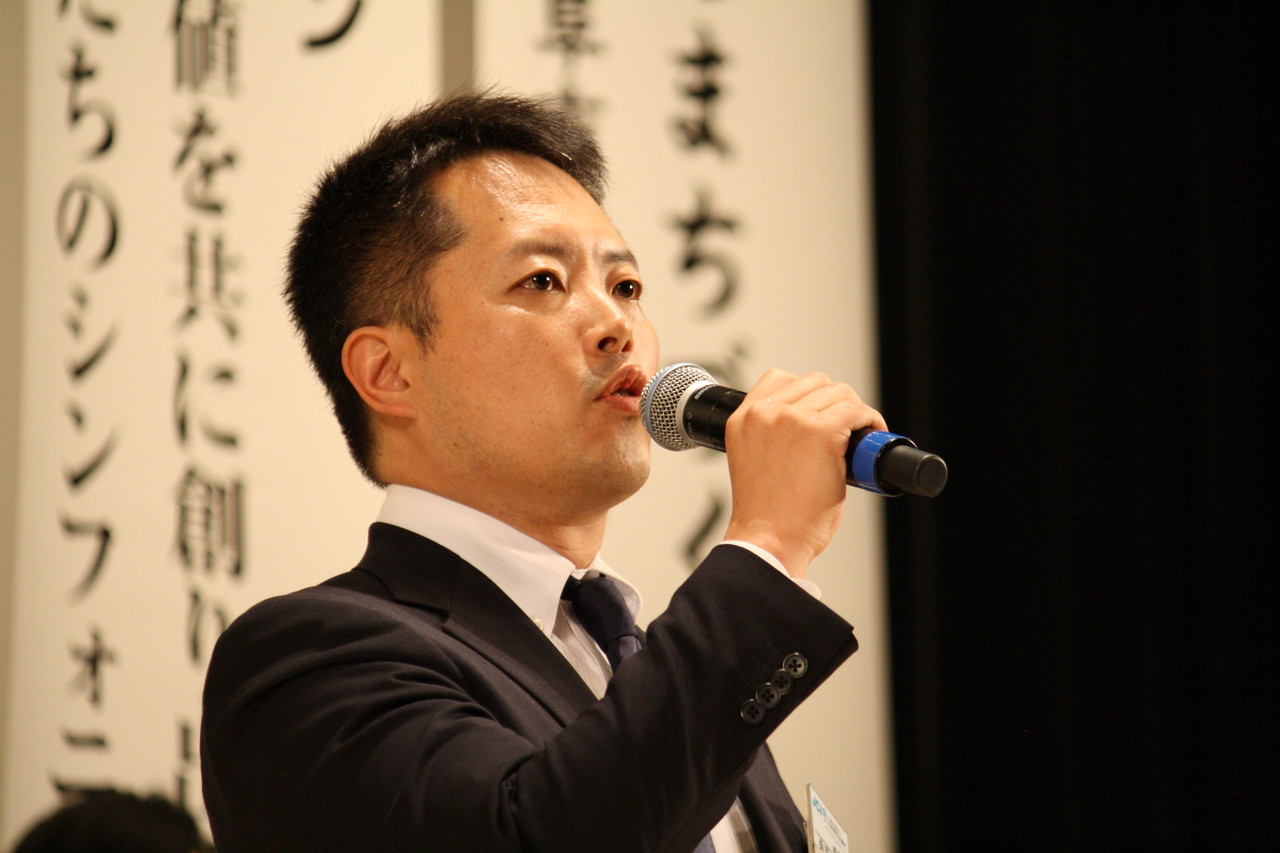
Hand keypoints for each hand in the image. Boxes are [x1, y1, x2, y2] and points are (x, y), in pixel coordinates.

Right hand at [721, 370, 886, 577]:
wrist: (768, 541)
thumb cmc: (766, 515)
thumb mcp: (754, 462)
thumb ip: (772, 437)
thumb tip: (810, 431)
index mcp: (743, 419)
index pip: (778, 379)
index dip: (807, 394)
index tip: (820, 412)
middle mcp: (764, 413)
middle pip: (814, 381)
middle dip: (833, 402)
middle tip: (845, 428)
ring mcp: (792, 419)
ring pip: (838, 392)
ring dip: (853, 410)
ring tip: (859, 433)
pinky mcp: (821, 432)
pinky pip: (856, 411)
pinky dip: (870, 421)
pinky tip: (870, 435)